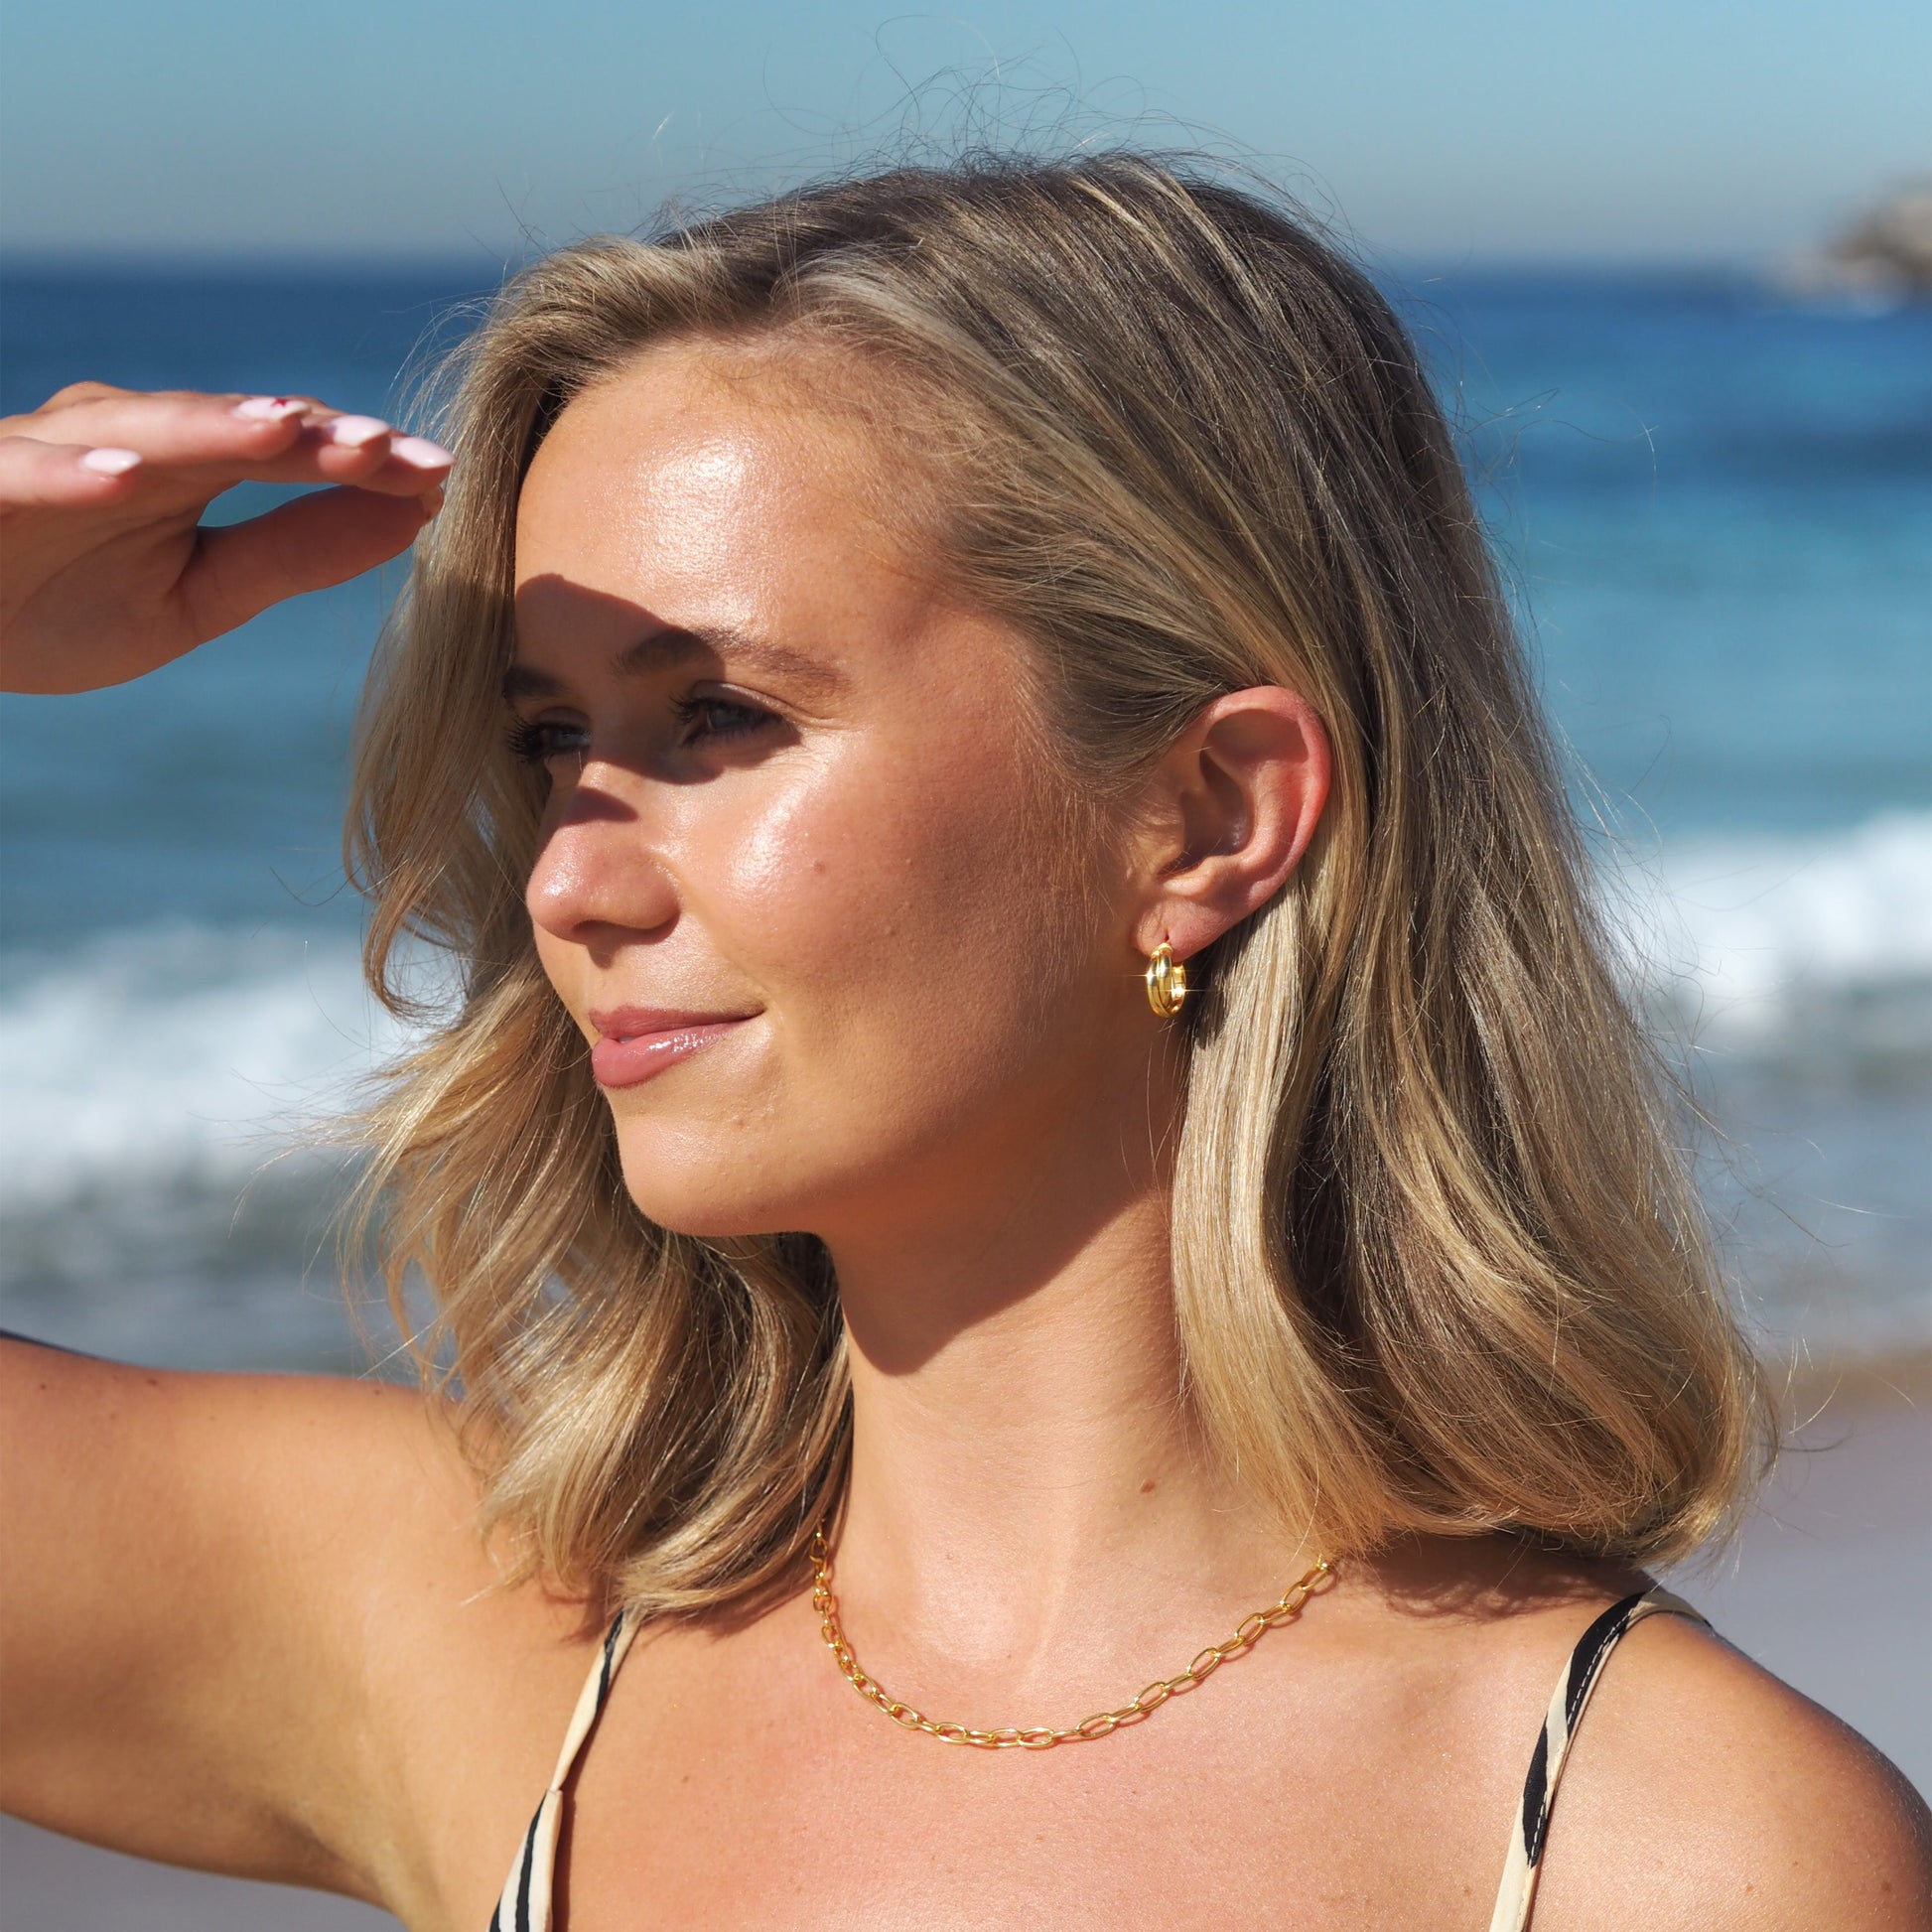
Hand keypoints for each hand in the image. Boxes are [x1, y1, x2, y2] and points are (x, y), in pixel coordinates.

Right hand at [0, 383, 453, 694]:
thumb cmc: (61, 599)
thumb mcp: (197, 595)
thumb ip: (295, 554)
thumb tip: (412, 518)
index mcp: (188, 466)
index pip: (289, 452)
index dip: (361, 461)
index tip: (442, 475)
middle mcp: (125, 439)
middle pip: (233, 429)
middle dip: (313, 434)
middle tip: (393, 446)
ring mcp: (49, 455)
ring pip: (139, 432)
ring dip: (215, 427)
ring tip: (289, 428)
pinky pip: (24, 475)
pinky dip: (70, 470)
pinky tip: (123, 474)